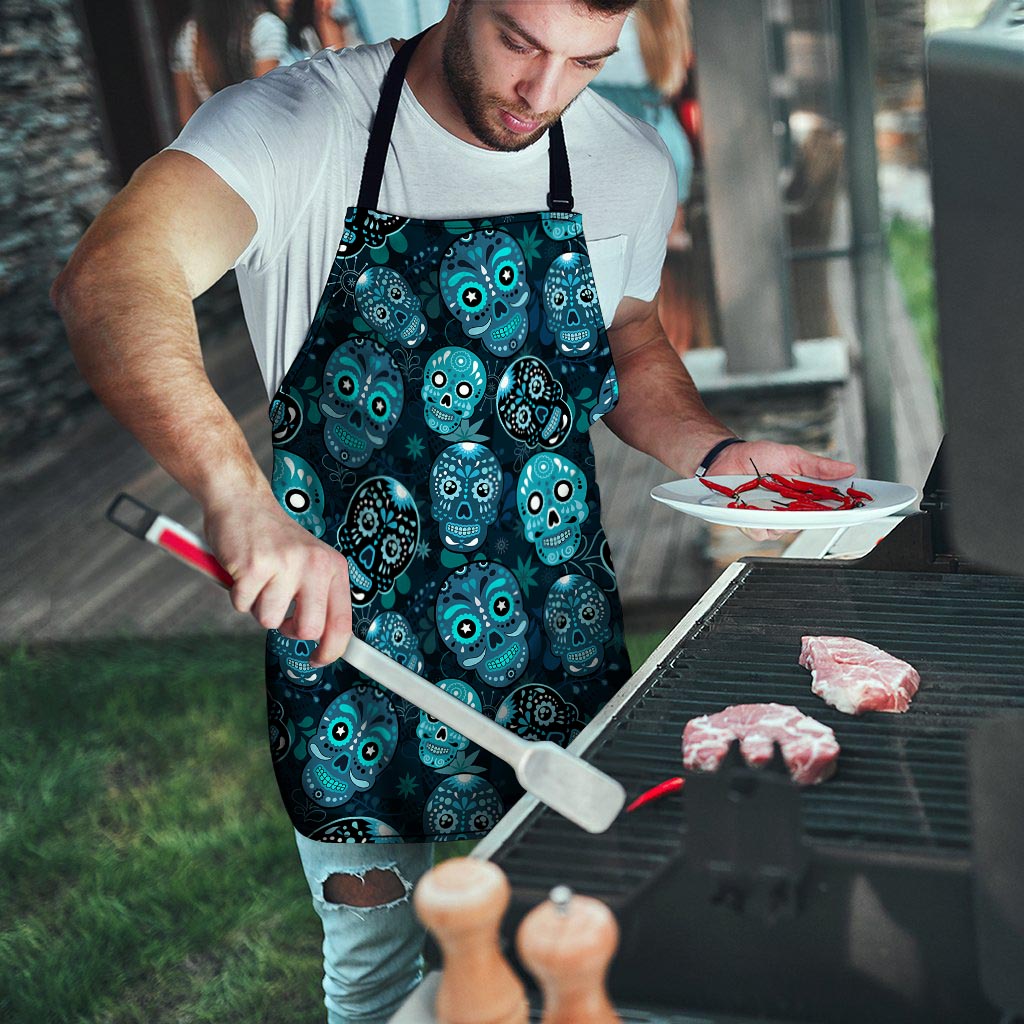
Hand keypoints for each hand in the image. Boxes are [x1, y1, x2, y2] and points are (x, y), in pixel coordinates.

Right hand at [203, 493, 351, 666]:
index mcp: (333, 566)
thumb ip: (318, 596)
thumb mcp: (309, 562)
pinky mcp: (254, 566)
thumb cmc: (274, 539)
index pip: (342, 621)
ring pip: (269, 620)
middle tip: (279, 612)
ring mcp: (285, 564)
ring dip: (258, 606)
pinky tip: (243, 571)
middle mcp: (315, 564)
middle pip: (308, 629)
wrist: (242, 501)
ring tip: (259, 579)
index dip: (332, 650)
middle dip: (288, 630)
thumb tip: (323, 641)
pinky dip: (237, 594)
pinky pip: (242, 605)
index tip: (319, 660)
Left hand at [707, 440, 856, 542]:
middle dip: (809, 516)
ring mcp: (770, 518)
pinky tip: (751, 508)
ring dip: (779, 518)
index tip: (856, 509)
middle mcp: (789, 510)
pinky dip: (757, 522)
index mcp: (804, 495)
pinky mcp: (751, 523)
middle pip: (808, 523)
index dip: (843, 511)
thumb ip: (819, 466)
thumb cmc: (759, 456)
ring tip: (769, 499)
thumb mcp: (793, 456)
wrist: (727, 457)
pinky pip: (760, 532)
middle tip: (803, 502)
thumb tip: (848, 468)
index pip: (829, 508)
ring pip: (784, 531)